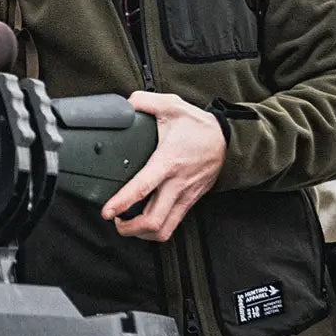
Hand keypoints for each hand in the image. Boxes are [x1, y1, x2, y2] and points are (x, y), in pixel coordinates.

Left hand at [101, 91, 225, 241]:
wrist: (228, 140)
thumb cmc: (199, 126)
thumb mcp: (171, 106)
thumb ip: (145, 101)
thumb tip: (126, 103)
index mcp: (168, 162)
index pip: (143, 188)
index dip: (123, 202)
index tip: (107, 212)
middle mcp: (176, 184)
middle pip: (154, 221)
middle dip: (130, 229)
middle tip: (114, 221)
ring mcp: (185, 196)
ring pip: (164, 229)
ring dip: (143, 233)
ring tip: (127, 225)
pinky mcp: (190, 201)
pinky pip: (173, 223)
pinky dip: (156, 228)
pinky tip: (144, 220)